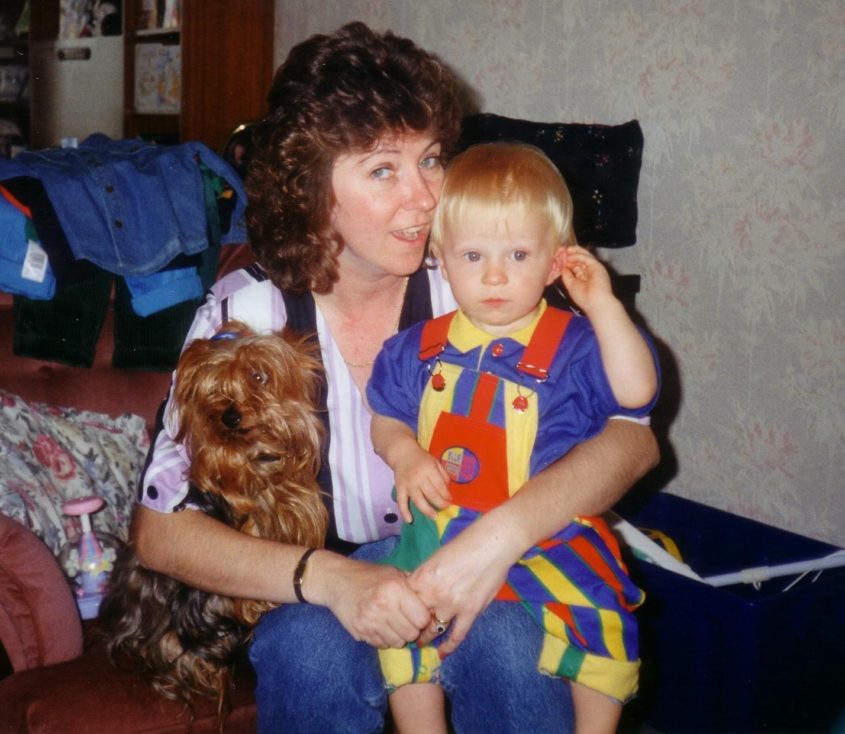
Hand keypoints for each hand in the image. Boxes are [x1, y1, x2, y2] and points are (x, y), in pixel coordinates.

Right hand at [317, 554, 431, 648]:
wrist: (337, 580)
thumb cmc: (369, 575)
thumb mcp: (393, 573)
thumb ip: (413, 586)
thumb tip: (433, 601)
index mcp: (396, 589)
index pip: (422, 619)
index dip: (423, 618)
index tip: (418, 613)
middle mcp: (384, 607)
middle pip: (411, 634)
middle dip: (412, 629)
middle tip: (406, 620)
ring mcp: (370, 621)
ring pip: (397, 643)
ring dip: (399, 636)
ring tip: (393, 623)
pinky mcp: (360, 632)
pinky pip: (382, 644)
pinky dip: (384, 638)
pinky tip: (380, 626)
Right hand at [392, 443, 451, 522]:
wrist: (402, 453)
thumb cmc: (421, 459)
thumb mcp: (435, 462)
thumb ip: (443, 474)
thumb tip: (448, 489)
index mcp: (429, 469)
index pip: (440, 485)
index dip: (446, 494)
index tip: (450, 499)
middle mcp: (418, 478)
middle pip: (431, 495)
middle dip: (440, 503)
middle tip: (445, 507)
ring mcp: (408, 484)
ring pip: (418, 501)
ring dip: (427, 511)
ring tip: (434, 516)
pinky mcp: (399, 488)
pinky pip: (401, 502)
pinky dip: (404, 512)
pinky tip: (409, 520)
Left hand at [407, 510, 524, 656]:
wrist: (493, 542)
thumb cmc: (466, 543)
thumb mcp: (438, 556)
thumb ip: (427, 575)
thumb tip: (418, 588)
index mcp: (423, 576)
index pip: (404, 600)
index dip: (400, 610)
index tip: (398, 616)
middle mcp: (434, 593)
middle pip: (415, 617)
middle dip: (410, 627)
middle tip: (407, 633)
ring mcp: (452, 604)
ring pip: (434, 629)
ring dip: (427, 637)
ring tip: (421, 642)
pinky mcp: (470, 611)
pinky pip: (457, 634)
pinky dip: (449, 646)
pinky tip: (442, 654)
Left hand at [559, 245, 615, 315]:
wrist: (596, 303)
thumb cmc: (584, 298)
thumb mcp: (571, 285)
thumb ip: (567, 275)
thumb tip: (563, 267)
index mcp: (585, 277)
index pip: (577, 266)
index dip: (569, 262)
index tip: (560, 259)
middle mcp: (590, 272)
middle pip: (581, 260)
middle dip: (572, 255)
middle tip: (562, 251)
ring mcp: (595, 268)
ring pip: (585, 256)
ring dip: (575, 253)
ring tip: (566, 251)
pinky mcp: (597, 266)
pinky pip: (587, 258)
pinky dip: (578, 256)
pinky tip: (570, 257)